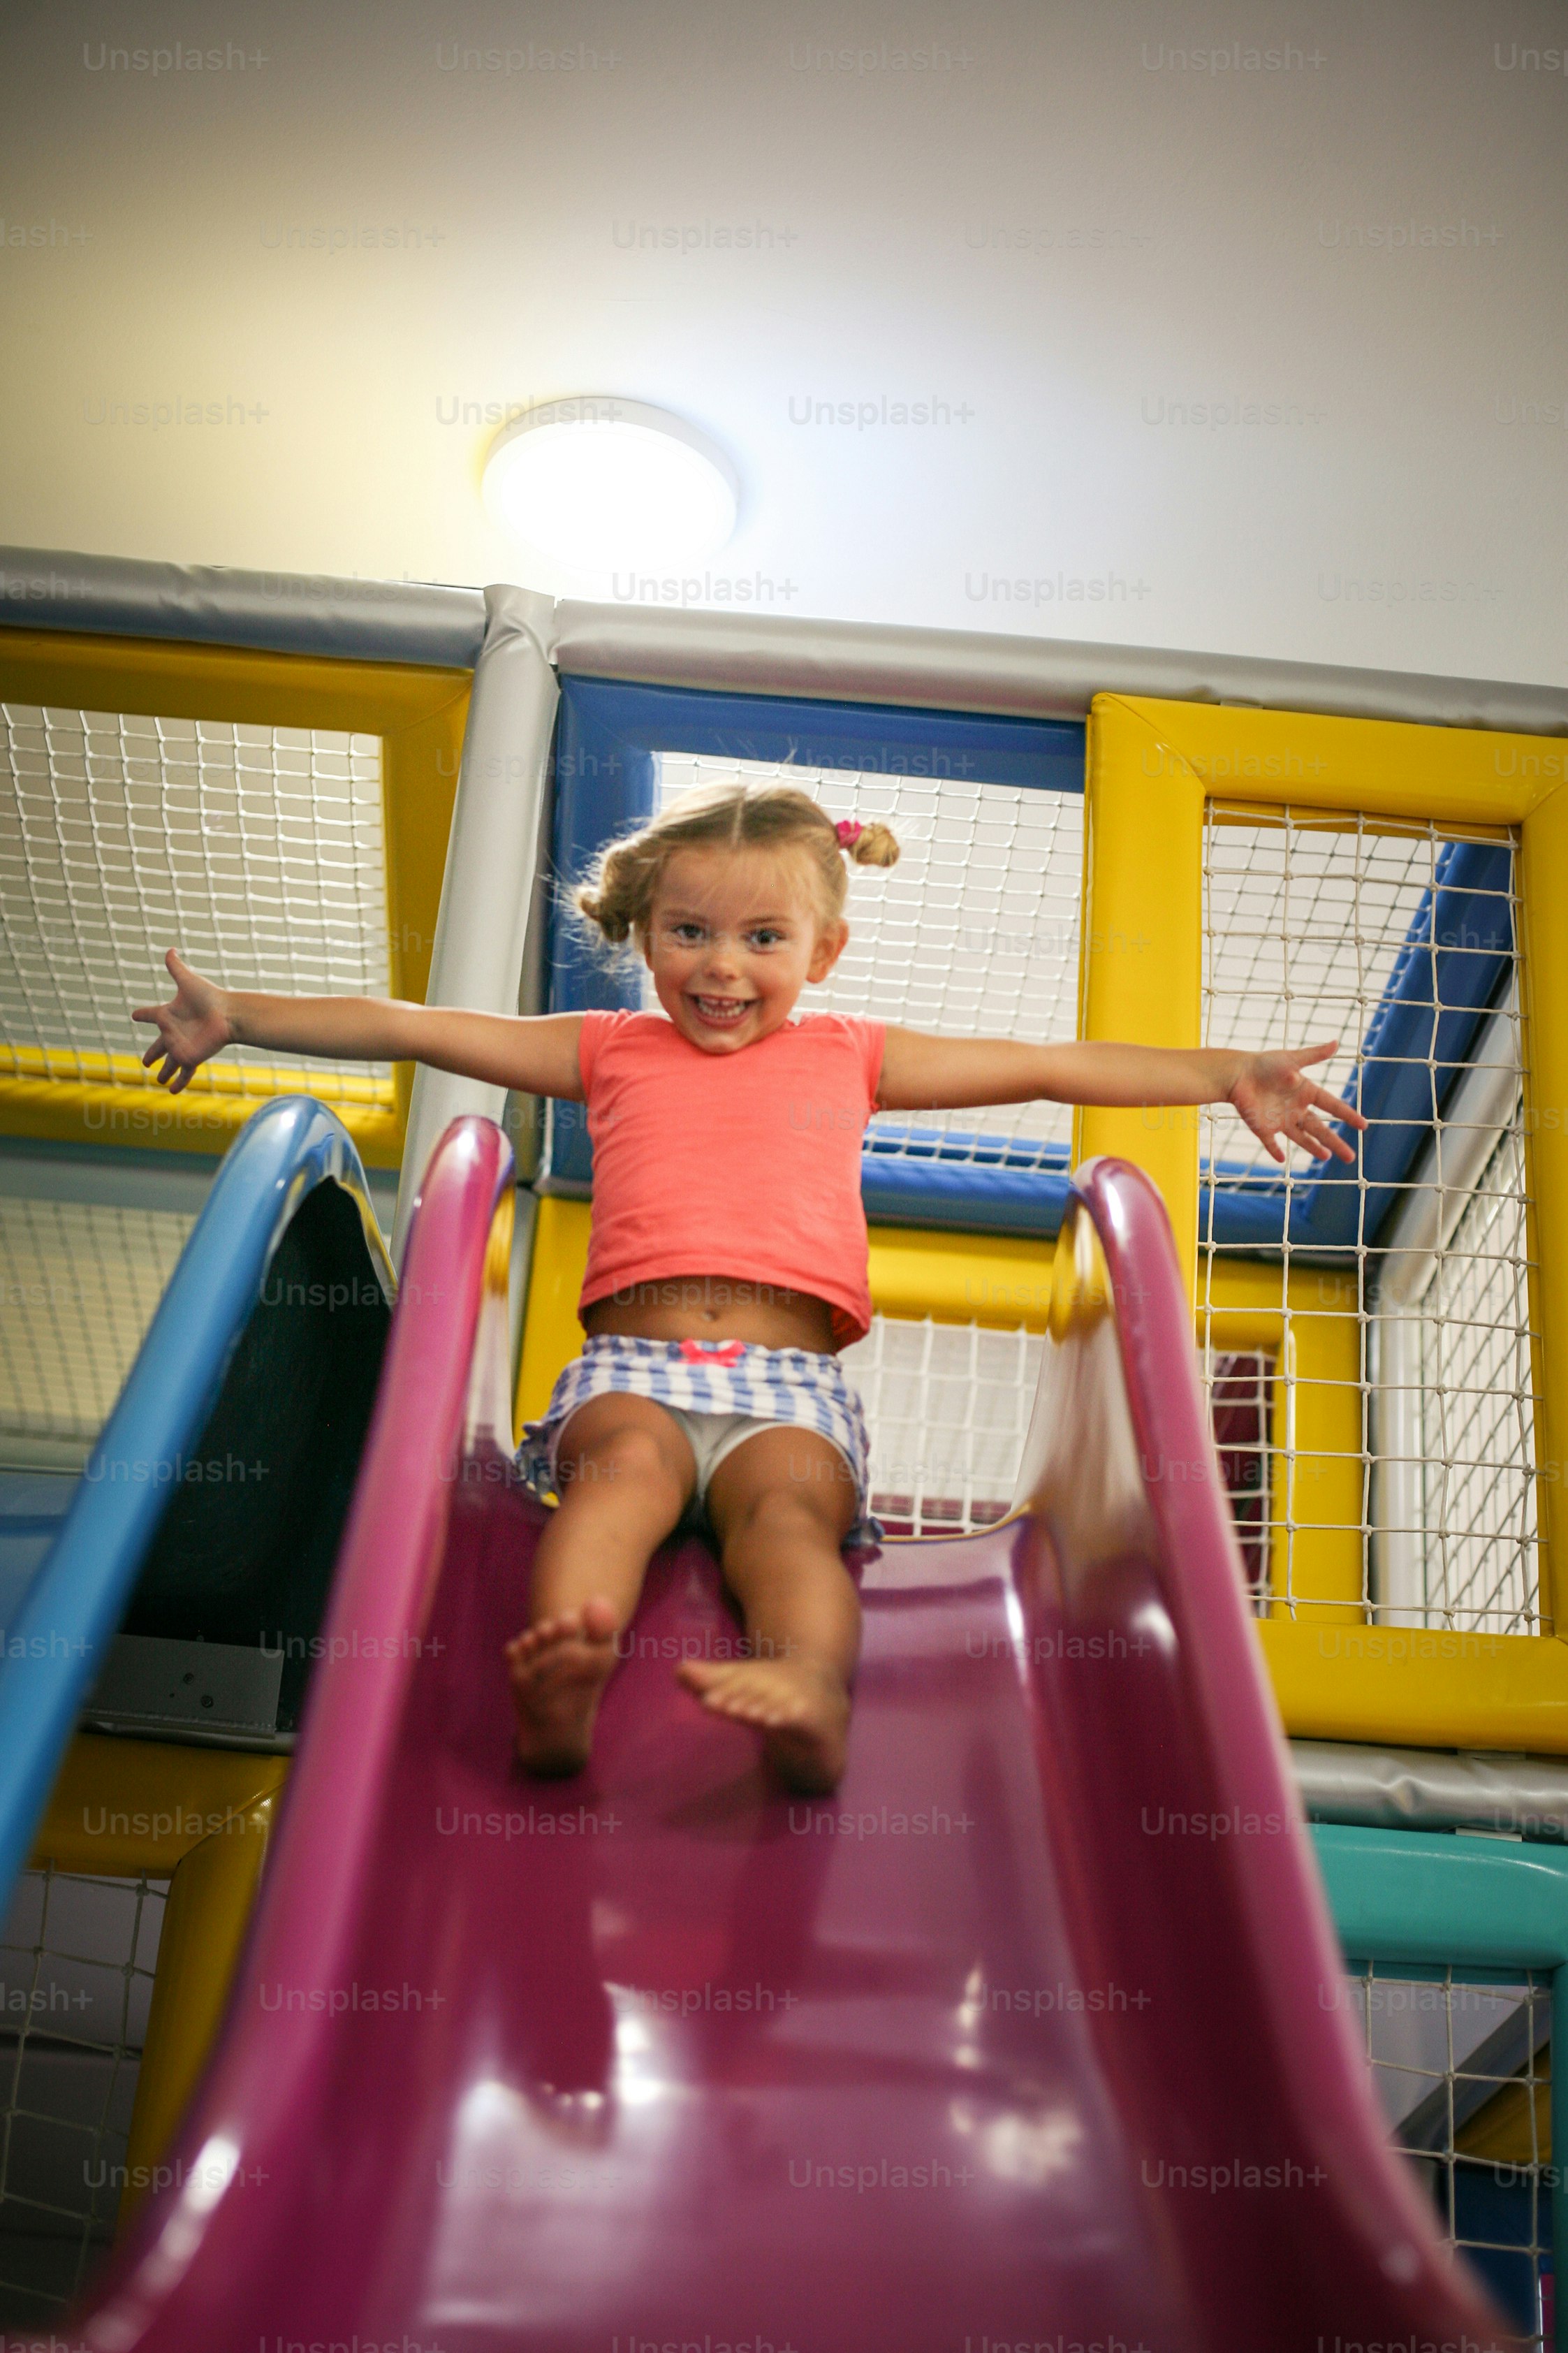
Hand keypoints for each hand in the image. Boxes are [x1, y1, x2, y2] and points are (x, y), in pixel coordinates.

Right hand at [131, 950, 233, 1092]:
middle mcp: (174, 1033)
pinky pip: (183, 1074)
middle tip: (145, 1062)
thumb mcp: (188, 981)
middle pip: (159, 1046)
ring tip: (158, 1080)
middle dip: (152, 1054)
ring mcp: (182, 1047)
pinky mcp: (190, 1058)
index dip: (143, 1014)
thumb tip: (171, 949)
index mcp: (168, 1015)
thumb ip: (176, 968)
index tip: (136, 1015)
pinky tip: (173, 1091)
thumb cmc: (209, 998)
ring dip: (164, 1072)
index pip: (151, 1015)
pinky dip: (179, 1083)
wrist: (228, 1015)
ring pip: (170, 1063)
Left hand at [1227, 1039, 1366, 1165]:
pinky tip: (1281, 1159)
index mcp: (1305, 1092)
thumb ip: (1313, 1055)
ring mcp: (1280, 1119)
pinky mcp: (1263, 1127)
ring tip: (1327, 1157)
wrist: (1237, 1073)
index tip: (1363, 1125)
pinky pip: (1270, 1142)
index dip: (1347, 1115)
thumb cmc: (1264, 1064)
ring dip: (1314, 1148)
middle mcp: (1296, 1108)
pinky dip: (1274, 1150)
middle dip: (1335, 1142)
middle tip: (1350, 1157)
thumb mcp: (1292, 1059)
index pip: (1331, 1105)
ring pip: (1301, 1138)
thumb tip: (1335, 1043)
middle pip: (1320, 1128)